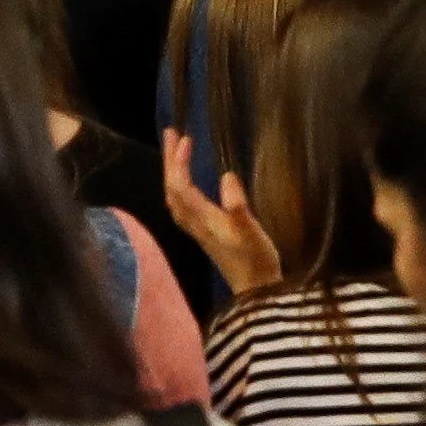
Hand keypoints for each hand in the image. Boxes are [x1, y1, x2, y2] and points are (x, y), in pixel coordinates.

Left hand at [161, 131, 284, 298]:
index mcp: (203, 219)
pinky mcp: (204, 234)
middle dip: (169, 161)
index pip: (181, 185)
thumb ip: (238, 205)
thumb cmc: (256, 260)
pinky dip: (178, 187)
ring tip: (175, 152)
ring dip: (172, 172)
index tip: (186, 138)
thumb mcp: (251, 231)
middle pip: (172, 189)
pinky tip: (186, 184)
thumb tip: (226, 177)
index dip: (180, 161)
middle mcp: (194, 223)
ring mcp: (198, 229)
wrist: (255, 291)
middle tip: (171, 133)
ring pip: (174, 197)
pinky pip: (181, 205)